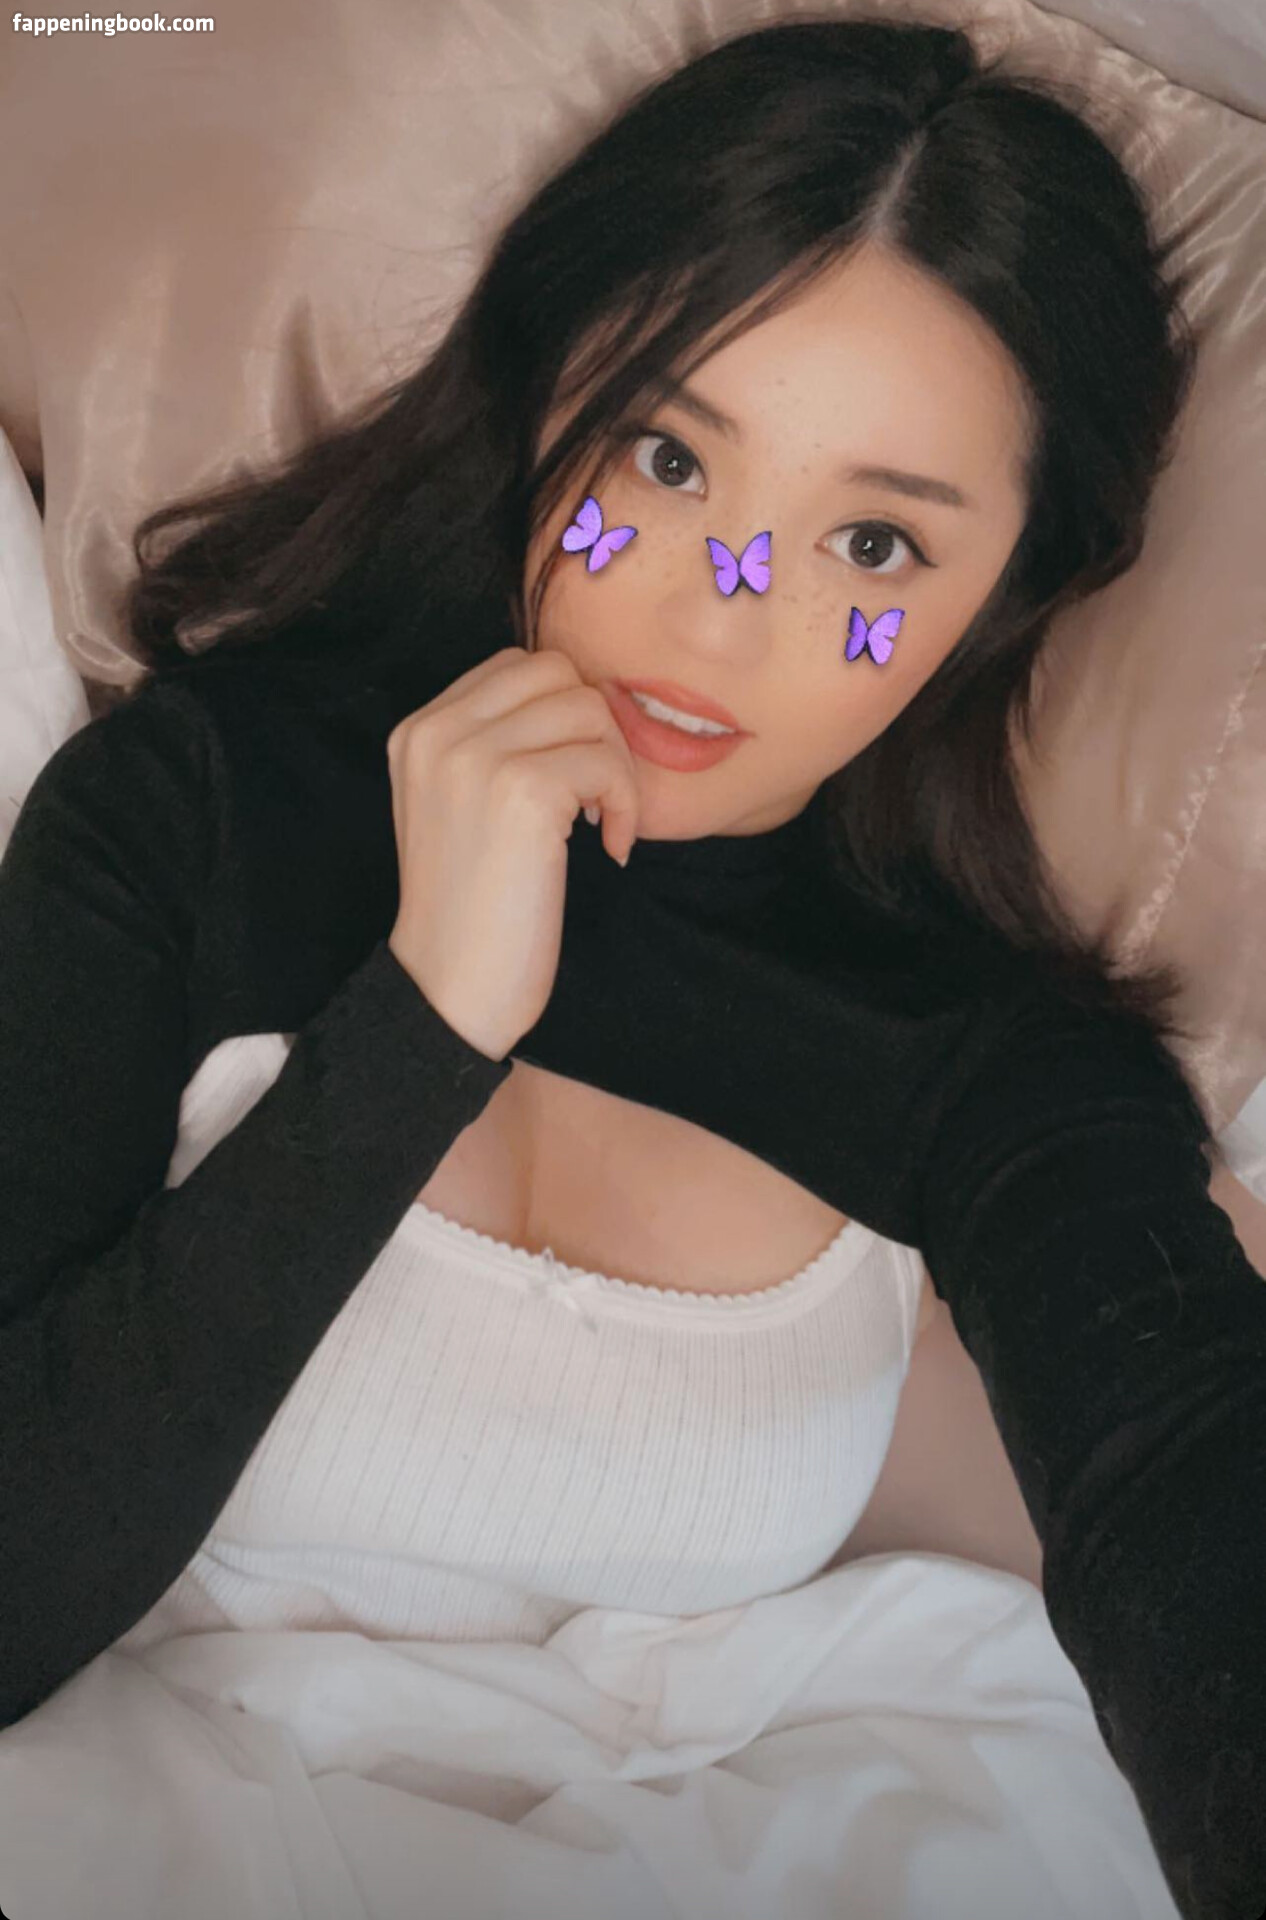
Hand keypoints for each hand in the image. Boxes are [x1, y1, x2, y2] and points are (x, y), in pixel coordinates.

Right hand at [385, 646, 638, 1060]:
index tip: (570, 780)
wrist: (447, 989)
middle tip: (597, 798)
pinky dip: (627, 806)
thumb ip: (493, 746)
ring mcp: (477, 757)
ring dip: (616, 768)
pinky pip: (607, 763)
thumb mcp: (457, 807)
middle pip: (557, 672)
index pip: (518, 666)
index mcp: (418, 731)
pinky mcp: (523, 791)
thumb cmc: (470, 910)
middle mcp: (438, 731)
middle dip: (595, 731)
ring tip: (603, 825)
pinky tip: (609, 850)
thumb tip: (580, 703)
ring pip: (589, 709)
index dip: (563, 714)